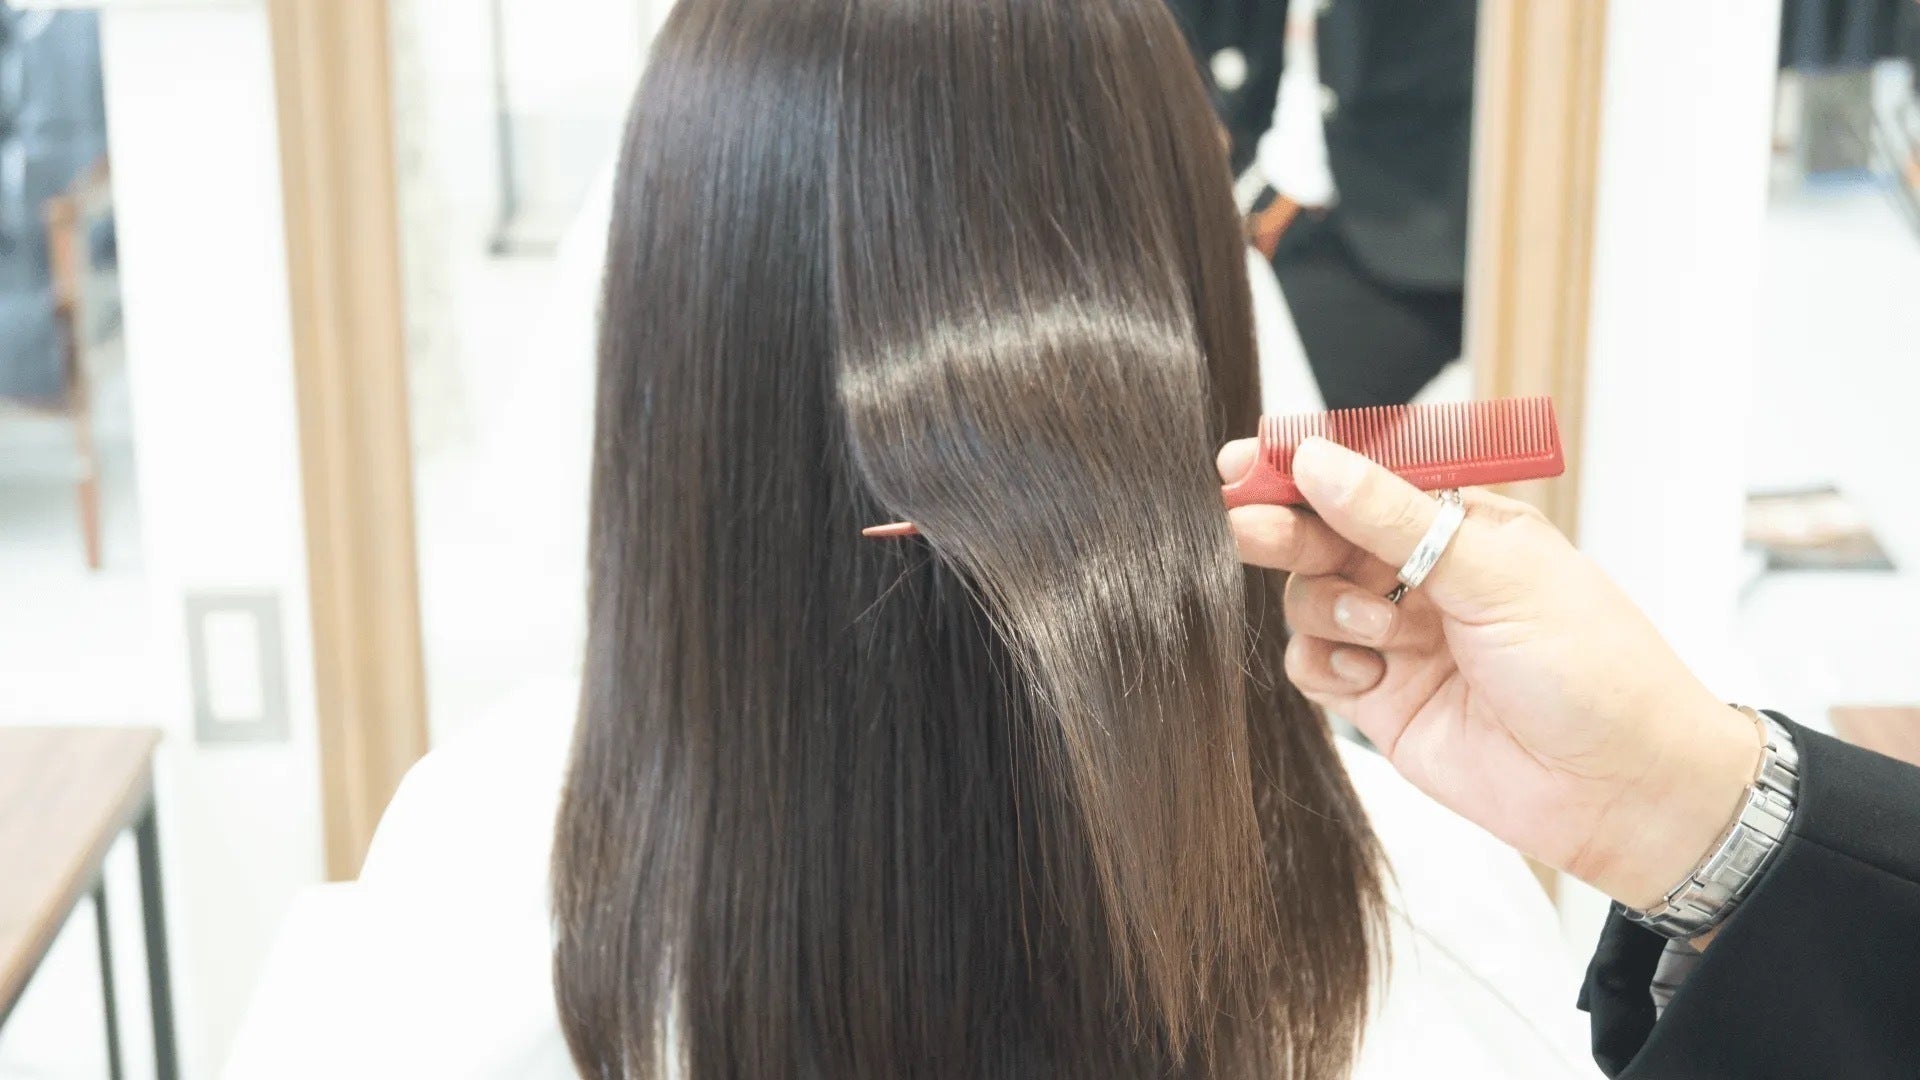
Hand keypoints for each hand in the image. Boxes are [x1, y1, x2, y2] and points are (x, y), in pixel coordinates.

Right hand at [1219, 436, 1761, 910]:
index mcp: (1461, 522)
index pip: (1365, 477)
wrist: (1623, 790)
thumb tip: (1318, 460)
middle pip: (1321, 532)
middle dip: (1283, 530)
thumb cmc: (1595, 669)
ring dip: (1326, 607)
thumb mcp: (1496, 573)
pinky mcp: (1381, 699)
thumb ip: (1395, 518)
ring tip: (1382, 629)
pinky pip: (1314, 663)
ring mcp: (1399, 636)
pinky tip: (1370, 678)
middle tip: (1243, 529)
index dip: (1301, 468)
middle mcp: (1424, 574)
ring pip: (1308, 598)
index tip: (1245, 464)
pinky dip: (1325, 664)